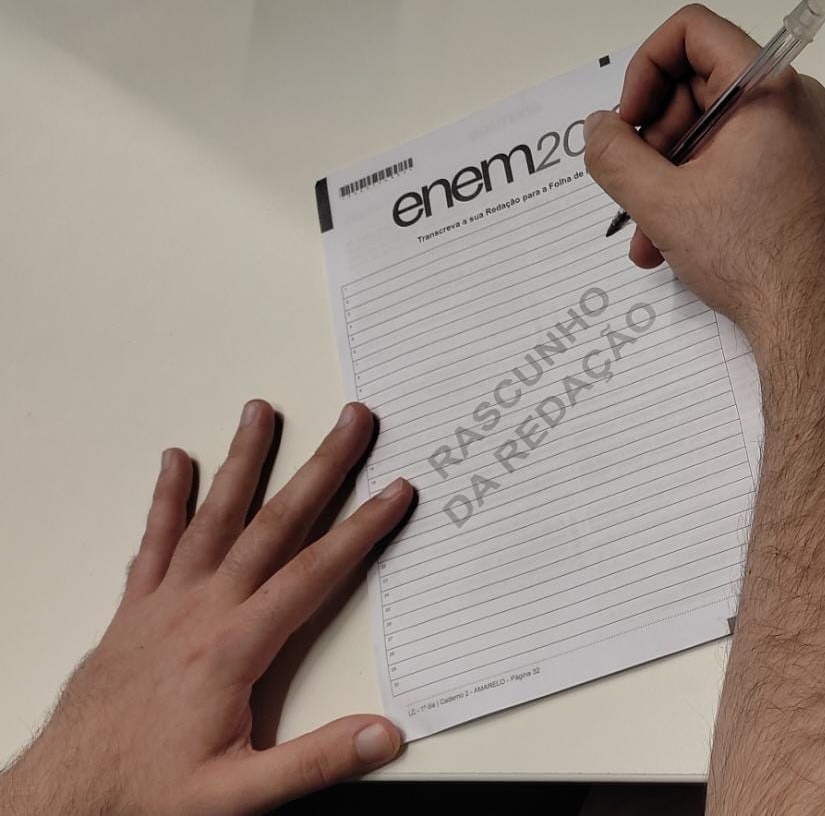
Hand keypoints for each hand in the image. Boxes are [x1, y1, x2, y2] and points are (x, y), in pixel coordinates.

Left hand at [0, 401, 413, 815]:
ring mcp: (163, 604)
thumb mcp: (240, 794)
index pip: (314, 573)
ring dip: (243, 461)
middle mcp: (199, 611)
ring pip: (214, 517)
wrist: (64, 800)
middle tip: (350, 423)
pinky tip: (175, 462)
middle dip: (320, 468)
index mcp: (233, 648)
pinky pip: (154, 541)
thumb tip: (385, 735)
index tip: (395, 492)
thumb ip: (317, 761)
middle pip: (273, 524)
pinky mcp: (133, 611)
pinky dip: (166, 499)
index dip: (362, 529)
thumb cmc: (145, 794)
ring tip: (262, 413)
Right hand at [583, 4, 824, 354]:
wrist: (817, 322)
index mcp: (767, 90)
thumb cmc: (764, 262)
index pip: (693, 32)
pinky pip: (731, 165)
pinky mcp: (795, 177)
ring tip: (645, 232)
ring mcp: (796, 144)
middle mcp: (790, 107)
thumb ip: (615, 156)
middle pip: (696, 87)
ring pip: (709, 136)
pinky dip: (695, 193)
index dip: (646, 69)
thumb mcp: (663, 204)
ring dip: (665, 178)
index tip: (628, 120)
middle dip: (651, 139)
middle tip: (630, 182)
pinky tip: (668, 241)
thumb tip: (598, 130)